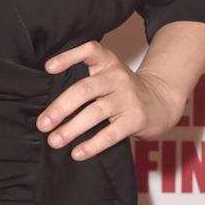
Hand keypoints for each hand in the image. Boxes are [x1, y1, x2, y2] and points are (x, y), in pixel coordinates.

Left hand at [36, 39, 182, 158]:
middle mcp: (117, 77)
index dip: (68, 57)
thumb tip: (48, 106)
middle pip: (84, 89)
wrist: (162, 100)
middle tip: (42, 123)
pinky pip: (110, 134)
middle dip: (60, 107)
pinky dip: (92, 145)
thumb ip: (85, 80)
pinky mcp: (135, 119)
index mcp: (107, 63)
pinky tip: (77, 153)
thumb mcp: (108, 75)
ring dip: (72, 129)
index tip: (48, 68)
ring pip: (95, 113)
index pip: (89, 50)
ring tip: (54, 141)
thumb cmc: (123, 90)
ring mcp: (127, 98)